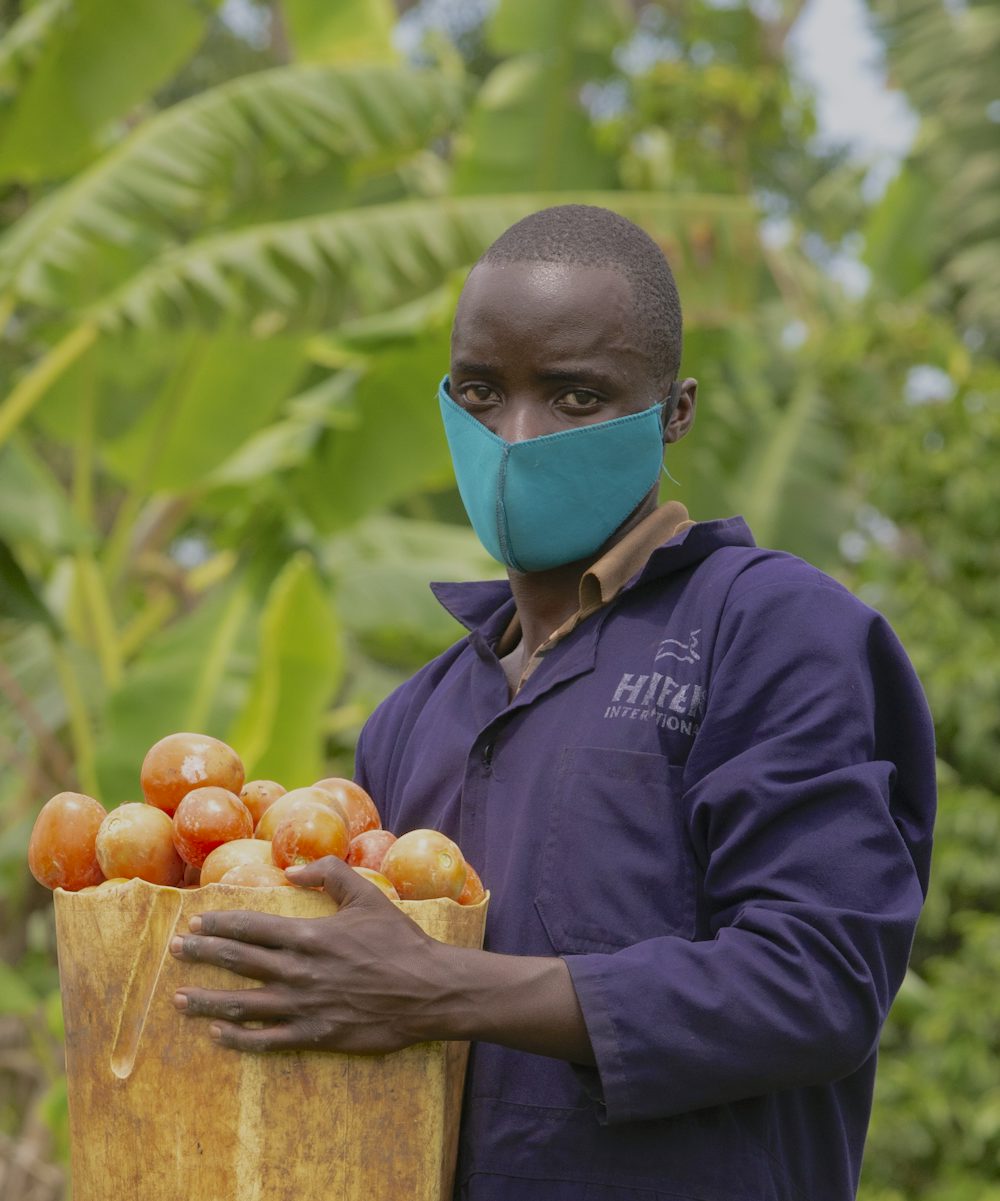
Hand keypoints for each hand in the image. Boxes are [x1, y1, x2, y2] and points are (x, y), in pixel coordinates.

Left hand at [170, 855, 447, 1053]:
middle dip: (203, 954)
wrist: (427, 990)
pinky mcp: (316, 1034)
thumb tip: (291, 868)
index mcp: (309, 935)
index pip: (252, 927)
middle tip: (174, 950)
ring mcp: (304, 1006)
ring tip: (179, 998)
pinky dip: (239, 1039)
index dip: (220, 924)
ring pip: (244, 1004)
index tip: (194, 922)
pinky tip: (217, 1035)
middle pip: (239, 961)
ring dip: (208, 1001)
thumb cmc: (397, 941)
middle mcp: (299, 971)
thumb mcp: (367, 896)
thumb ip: (329, 873)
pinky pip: (268, 1040)